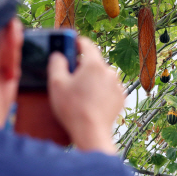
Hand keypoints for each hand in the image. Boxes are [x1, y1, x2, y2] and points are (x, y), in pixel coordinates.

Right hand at [48, 37, 123, 153]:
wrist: (91, 133)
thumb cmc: (73, 109)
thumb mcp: (56, 84)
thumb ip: (56, 63)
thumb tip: (59, 55)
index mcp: (94, 64)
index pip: (86, 44)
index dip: (75, 42)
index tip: (69, 44)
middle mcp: (109, 71)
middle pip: (94, 61)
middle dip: (82, 66)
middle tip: (70, 77)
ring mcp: (116, 85)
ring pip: (101, 75)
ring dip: (92, 79)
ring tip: (80, 94)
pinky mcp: (120, 97)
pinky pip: (108, 88)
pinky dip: (100, 91)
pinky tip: (90, 102)